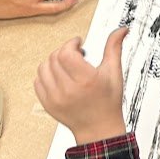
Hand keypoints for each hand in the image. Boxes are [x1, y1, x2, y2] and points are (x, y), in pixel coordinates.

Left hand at [34, 27, 128, 144]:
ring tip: (66, 65)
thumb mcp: (114, 72)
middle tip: (75, 54)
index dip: (71, 43)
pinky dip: (46, 75)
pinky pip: (38, 82)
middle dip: (65, 51)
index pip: (66, 53)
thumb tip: (121, 30)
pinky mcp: (48, 104)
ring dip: (54, 62)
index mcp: (86, 80)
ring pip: (43, 68)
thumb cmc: (108, 102)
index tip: (78, 44)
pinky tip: (59, 76)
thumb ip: (114, 47)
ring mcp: (55, 98)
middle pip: (54, 58)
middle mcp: (68, 89)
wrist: (98, 128)